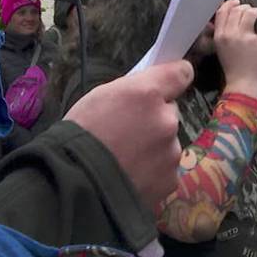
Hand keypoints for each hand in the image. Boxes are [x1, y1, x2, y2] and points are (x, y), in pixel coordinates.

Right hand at [64, 61, 192, 211]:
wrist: (76, 182)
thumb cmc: (80, 135)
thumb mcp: (100, 96)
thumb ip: (132, 90)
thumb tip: (149, 91)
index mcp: (147, 94)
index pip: (180, 74)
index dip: (174, 79)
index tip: (170, 84)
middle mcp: (166, 120)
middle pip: (169, 114)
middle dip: (154, 120)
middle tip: (127, 133)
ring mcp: (171, 152)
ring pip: (168, 143)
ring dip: (154, 148)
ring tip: (125, 159)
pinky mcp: (170, 179)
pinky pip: (164, 169)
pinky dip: (152, 172)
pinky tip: (130, 175)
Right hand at [214, 0, 256, 98]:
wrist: (242, 82)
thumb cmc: (236, 68)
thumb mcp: (225, 49)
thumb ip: (230, 34)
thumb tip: (243, 19)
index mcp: (218, 36)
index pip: (221, 12)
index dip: (230, 4)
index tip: (237, 4)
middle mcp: (226, 33)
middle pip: (235, 9)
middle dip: (245, 8)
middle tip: (253, 15)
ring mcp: (239, 35)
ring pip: (247, 11)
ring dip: (255, 12)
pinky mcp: (252, 38)